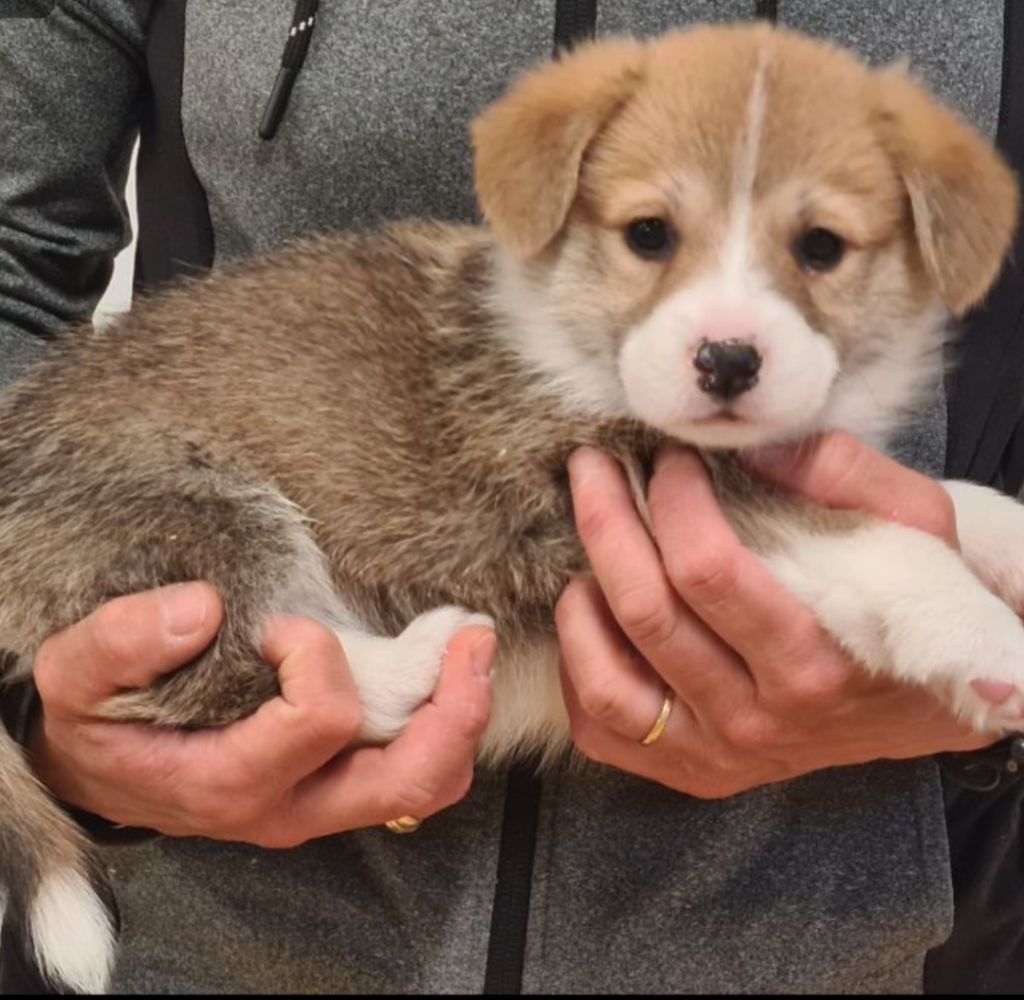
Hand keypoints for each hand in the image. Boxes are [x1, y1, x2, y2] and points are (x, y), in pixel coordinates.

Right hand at [30, 583, 494, 845]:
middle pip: (408, 779)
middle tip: (471, 639)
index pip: (320, 719)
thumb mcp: (78, 675)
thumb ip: (123, 640)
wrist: (101, 770)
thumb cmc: (98, 721)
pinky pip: (411, 776)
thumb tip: (201, 609)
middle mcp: (289, 806)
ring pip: (424, 786)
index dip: (319, 656)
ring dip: (460, 720)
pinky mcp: (334, 790)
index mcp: (230, 779)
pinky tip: (442, 677)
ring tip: (471, 654)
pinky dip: (440, 728)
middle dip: (455, 708)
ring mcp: (320, 804)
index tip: (286, 628)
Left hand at [556, 433, 991, 799]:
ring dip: (580, 601)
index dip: (673, 501)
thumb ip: (843, 472)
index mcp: (816, 662)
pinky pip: (604, 728)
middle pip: (648, 614)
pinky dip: (580, 671)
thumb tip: (745, 445)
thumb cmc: (918, 604)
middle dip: (604, 523)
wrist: (930, 701)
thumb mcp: (916, 524)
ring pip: (608, 683)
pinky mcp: (688, 771)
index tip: (669, 459)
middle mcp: (760, 721)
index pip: (708, 572)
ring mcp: (718, 754)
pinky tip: (592, 616)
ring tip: (586, 546)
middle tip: (593, 468)